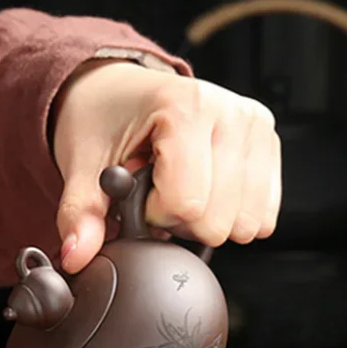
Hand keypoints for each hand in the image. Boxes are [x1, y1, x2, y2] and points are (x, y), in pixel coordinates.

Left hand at [52, 60, 281, 272]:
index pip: (186, 203)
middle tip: (159, 194)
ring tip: (181, 190)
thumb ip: (80, 214)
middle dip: (181, 222)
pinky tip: (206, 190)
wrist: (118, 91)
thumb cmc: (104, 119)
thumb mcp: (83, 165)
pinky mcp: (269, 142)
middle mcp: (229, 110)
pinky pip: (263, 215)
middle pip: (218, 220)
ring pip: (245, 222)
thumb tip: (77, 256)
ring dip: (207, 220)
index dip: (156, 215)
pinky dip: (230, 215)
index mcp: (185, 106)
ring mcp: (255, 125)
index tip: (140, 195)